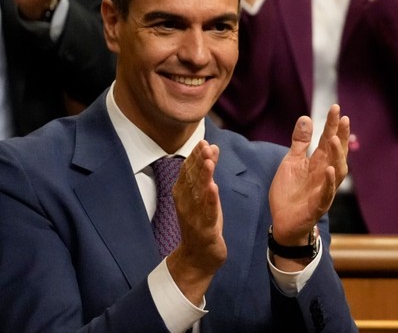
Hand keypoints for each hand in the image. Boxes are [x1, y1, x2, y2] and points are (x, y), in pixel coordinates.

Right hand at [167, 141, 226, 304]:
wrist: (198, 256)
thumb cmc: (202, 221)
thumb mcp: (206, 193)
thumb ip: (208, 171)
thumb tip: (211, 147)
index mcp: (183, 193)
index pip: (188, 171)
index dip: (195, 156)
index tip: (203, 141)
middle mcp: (186, 203)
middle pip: (192, 179)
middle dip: (198, 162)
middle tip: (205, 145)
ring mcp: (194, 216)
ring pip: (199, 194)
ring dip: (204, 177)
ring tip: (209, 162)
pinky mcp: (204, 229)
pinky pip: (207, 213)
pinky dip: (210, 200)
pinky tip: (213, 188)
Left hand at [269, 104, 349, 264]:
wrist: (283, 222)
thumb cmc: (290, 192)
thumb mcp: (291, 162)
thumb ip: (300, 142)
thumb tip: (306, 117)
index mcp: (318, 162)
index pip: (327, 140)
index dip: (332, 125)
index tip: (335, 107)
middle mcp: (325, 174)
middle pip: (336, 152)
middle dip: (340, 136)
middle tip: (342, 118)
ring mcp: (323, 189)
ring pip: (337, 171)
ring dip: (337, 156)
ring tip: (333, 139)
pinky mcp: (318, 205)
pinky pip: (327, 193)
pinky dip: (329, 182)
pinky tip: (330, 169)